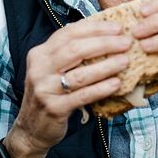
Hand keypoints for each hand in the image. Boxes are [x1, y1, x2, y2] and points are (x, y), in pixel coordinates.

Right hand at [4, 20, 131, 157]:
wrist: (31, 129)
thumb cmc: (49, 95)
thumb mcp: (51, 70)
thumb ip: (69, 54)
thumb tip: (103, 35)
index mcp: (39, 54)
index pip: (68, 33)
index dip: (94, 28)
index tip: (117, 28)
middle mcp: (39, 69)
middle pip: (75, 50)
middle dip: (104, 44)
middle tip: (126, 43)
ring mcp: (45, 89)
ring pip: (80, 74)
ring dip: (106, 66)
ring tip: (125, 61)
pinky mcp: (54, 108)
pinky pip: (82, 96)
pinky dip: (101, 89)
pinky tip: (116, 84)